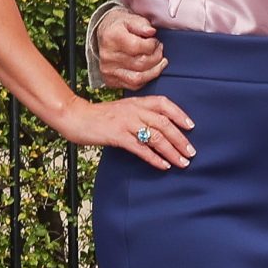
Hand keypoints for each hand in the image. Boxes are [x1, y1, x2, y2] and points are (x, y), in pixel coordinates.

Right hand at [52, 94, 195, 169]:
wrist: (76, 116)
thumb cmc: (99, 115)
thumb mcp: (122, 109)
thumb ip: (139, 113)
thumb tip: (158, 127)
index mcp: (137, 102)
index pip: (164, 104)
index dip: (179, 114)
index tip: (191, 126)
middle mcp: (134, 110)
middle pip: (164, 123)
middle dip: (180, 139)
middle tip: (191, 152)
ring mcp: (126, 123)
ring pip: (156, 137)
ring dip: (171, 151)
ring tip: (182, 162)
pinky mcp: (118, 136)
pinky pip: (140, 148)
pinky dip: (154, 158)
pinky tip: (163, 166)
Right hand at [95, 7, 166, 90]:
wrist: (104, 35)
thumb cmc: (119, 27)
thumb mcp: (130, 18)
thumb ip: (142, 24)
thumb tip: (151, 31)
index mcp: (112, 37)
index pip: (138, 47)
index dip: (153, 45)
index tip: (156, 41)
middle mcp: (108, 56)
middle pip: (141, 63)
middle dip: (156, 57)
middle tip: (159, 50)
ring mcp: (108, 70)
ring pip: (138, 78)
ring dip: (154, 71)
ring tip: (159, 62)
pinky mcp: (110, 80)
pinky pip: (133, 85)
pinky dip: (145, 79)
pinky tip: (149, 70)